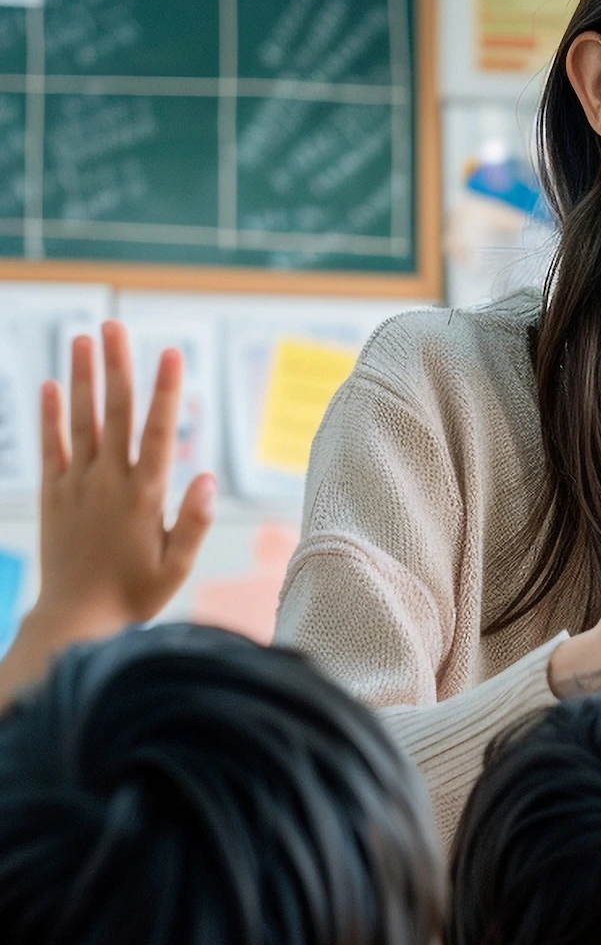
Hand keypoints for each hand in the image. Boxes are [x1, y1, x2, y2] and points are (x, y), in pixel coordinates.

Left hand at [0, 323, 216, 704]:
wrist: (76, 619)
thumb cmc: (134, 595)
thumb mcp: (176, 567)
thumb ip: (192, 522)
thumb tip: (206, 477)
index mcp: (144, 496)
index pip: (157, 432)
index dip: (164, 390)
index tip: (169, 353)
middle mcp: (108, 482)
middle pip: (113, 413)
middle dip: (116, 366)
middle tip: (115, 325)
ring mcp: (78, 486)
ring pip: (80, 422)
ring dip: (82, 378)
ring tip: (83, 338)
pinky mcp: (54, 496)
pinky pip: (50, 448)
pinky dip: (50, 416)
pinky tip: (51, 386)